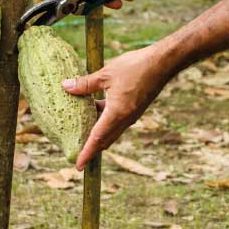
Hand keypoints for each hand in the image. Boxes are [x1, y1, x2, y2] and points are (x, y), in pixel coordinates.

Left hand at [62, 44, 175, 169]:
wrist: (162, 63)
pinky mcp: (135, 109)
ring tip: (82, 132)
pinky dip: (105, 123)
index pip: (97, 138)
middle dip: (92, 149)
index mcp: (117, 113)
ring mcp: (132, 115)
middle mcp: (126, 119)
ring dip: (98, 135)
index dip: (87, 152)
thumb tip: (65, 86)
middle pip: (105, 140)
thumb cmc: (135, 67)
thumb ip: (85, 84)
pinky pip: (117, 122)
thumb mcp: (106, 74)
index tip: (79, 166)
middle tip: (78, 156)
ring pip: (112, 131)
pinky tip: (96, 109)